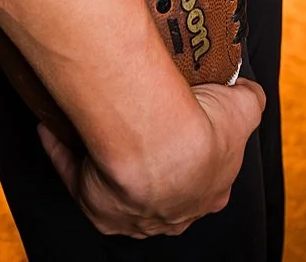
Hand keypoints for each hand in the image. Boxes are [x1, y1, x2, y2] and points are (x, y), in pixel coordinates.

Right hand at [38, 77, 265, 238]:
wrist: (158, 142)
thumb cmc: (201, 128)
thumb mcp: (242, 107)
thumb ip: (251, 99)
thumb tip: (250, 90)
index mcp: (208, 193)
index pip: (205, 179)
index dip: (196, 155)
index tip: (183, 127)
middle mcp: (171, 212)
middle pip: (159, 186)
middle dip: (150, 158)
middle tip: (136, 122)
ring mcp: (132, 215)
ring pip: (116, 186)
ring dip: (106, 158)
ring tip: (98, 122)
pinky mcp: (95, 206)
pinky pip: (74, 176)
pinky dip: (62, 151)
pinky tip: (55, 125)